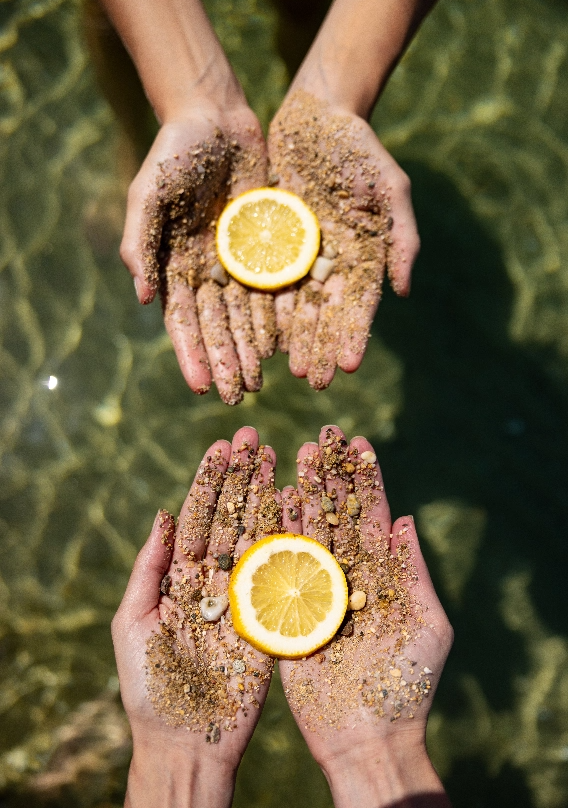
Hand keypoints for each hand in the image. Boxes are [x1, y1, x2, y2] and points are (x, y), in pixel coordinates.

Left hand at [112, 427, 278, 807]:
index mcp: (180, 575)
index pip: (199, 515)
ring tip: (278, 455)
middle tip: (254, 436)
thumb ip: (149, 568)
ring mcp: (245, 594)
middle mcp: (215, 577)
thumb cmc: (148, 687)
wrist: (186, 741)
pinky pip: (282, 570)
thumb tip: (164, 514)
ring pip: (259, 533)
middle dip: (242, 475)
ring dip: (268, 494)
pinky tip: (298, 504)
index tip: (222, 444)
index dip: (211, 479)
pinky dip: (291, 536)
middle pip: (232, 515)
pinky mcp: (271, 615)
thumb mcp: (133, 622)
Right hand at [121, 107, 277, 404]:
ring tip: (259, 383)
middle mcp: (206, 272)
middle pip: (217, 327)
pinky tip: (284, 347)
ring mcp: (237, 262)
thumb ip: (140, 241)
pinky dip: (277, 318)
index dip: (193, 355)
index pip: (184, 321)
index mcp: (176, 266)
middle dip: (226, 363)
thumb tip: (143, 297)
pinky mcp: (266, 248)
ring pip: (246, 317)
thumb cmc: (173, 152)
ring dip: (251, 351)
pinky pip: (273, 289)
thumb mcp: (148, 192)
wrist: (216, 119)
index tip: (202, 388)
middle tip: (236, 398)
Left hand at [268, 91, 419, 389]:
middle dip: (322, 348)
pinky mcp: (271, 242)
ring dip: (295, 339)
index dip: (354, 335)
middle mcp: (331, 263)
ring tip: (289, 369)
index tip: (349, 366)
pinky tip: (260, 336)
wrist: (317, 116)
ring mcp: (300, 255)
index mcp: (363, 256)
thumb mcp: (391, 187)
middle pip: (327, 314)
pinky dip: (265, 309)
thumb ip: (402, 237)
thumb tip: (404, 291)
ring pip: (296, 306)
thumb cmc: (360, 149)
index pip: (359, 304)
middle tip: (314, 381)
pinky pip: (265, 281)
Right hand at [279, 425, 452, 807]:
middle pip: (337, 514)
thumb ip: (413, 570)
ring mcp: (317, 590)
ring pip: (308, 532)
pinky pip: (280, 566)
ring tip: (296, 454)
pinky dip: (276, 533)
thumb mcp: (427, 623)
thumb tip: (405, 520)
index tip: (360, 441)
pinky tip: (272, 500)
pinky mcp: (289, 611)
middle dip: (330, 475)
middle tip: (323, 435)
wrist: (367, 736)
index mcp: (382, 573)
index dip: (366, 479)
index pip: (372, 515)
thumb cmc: (408, 684)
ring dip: (302, 492)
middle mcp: (348, 574)